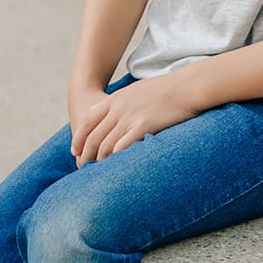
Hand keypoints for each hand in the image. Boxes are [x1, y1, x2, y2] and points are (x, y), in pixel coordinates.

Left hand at [69, 72, 199, 165]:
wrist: (186, 86)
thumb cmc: (166, 89)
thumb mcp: (137, 90)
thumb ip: (122, 101)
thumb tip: (113, 111)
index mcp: (116, 99)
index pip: (88, 121)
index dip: (79, 138)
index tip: (75, 151)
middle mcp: (118, 108)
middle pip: (94, 137)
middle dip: (86, 156)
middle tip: (83, 169)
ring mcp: (129, 117)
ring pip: (106, 145)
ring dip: (99, 162)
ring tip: (97, 176)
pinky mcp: (142, 126)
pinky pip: (122, 147)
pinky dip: (115, 161)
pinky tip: (115, 170)